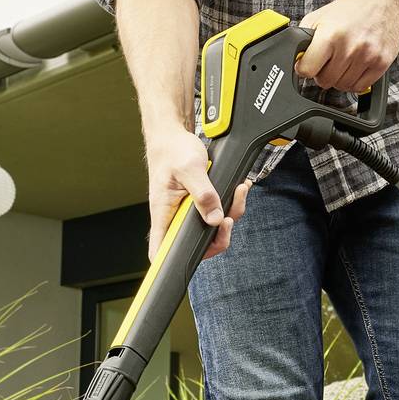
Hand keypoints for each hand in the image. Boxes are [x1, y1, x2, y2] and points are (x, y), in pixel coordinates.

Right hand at [145, 126, 251, 262]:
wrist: (174, 136)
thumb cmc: (173, 150)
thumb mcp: (190, 168)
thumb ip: (203, 194)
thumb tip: (214, 218)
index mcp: (164, 214)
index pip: (160, 250)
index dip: (171, 263)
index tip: (194, 255)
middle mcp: (174, 217)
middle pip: (195, 244)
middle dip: (219, 235)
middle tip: (228, 219)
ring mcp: (187, 212)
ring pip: (211, 228)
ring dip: (230, 214)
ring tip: (238, 192)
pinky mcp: (198, 204)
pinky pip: (217, 213)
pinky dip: (230, 203)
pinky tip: (236, 189)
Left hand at [295, 0, 398, 96]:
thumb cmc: (351, 9)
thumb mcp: (319, 17)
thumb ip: (304, 39)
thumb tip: (295, 59)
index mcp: (330, 35)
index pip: (307, 70)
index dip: (304, 68)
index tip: (307, 64)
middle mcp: (349, 47)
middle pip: (325, 81)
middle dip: (322, 73)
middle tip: (328, 61)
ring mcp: (367, 56)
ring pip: (343, 86)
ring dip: (339, 78)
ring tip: (342, 61)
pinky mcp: (382, 62)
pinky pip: (360, 87)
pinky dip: (354, 81)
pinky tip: (354, 67)